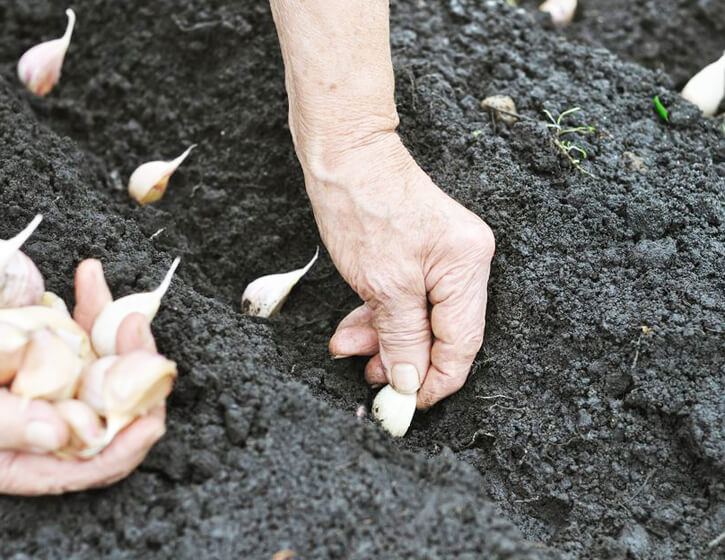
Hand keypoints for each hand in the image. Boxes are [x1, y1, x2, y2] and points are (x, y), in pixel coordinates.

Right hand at [0, 259, 165, 495]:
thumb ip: (3, 424)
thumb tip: (56, 435)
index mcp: (30, 458)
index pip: (91, 465)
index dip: (125, 448)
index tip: (150, 423)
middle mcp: (54, 421)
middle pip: (113, 408)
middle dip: (135, 372)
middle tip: (133, 332)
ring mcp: (58, 382)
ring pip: (109, 364)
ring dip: (119, 331)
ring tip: (117, 303)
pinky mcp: (53, 348)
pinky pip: (85, 330)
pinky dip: (90, 304)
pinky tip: (88, 275)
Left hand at [309, 133, 494, 408]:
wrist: (343, 151)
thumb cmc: (362, 205)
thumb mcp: (382, 284)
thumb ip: (402, 338)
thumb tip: (411, 382)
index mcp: (468, 266)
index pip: (463, 343)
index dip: (437, 381)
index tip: (408, 405)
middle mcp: (465, 262)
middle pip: (441, 332)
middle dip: (402, 358)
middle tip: (369, 378)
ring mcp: (443, 256)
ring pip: (419, 318)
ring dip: (383, 338)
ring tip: (348, 348)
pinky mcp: (420, 252)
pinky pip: (406, 298)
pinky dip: (380, 316)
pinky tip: (354, 327)